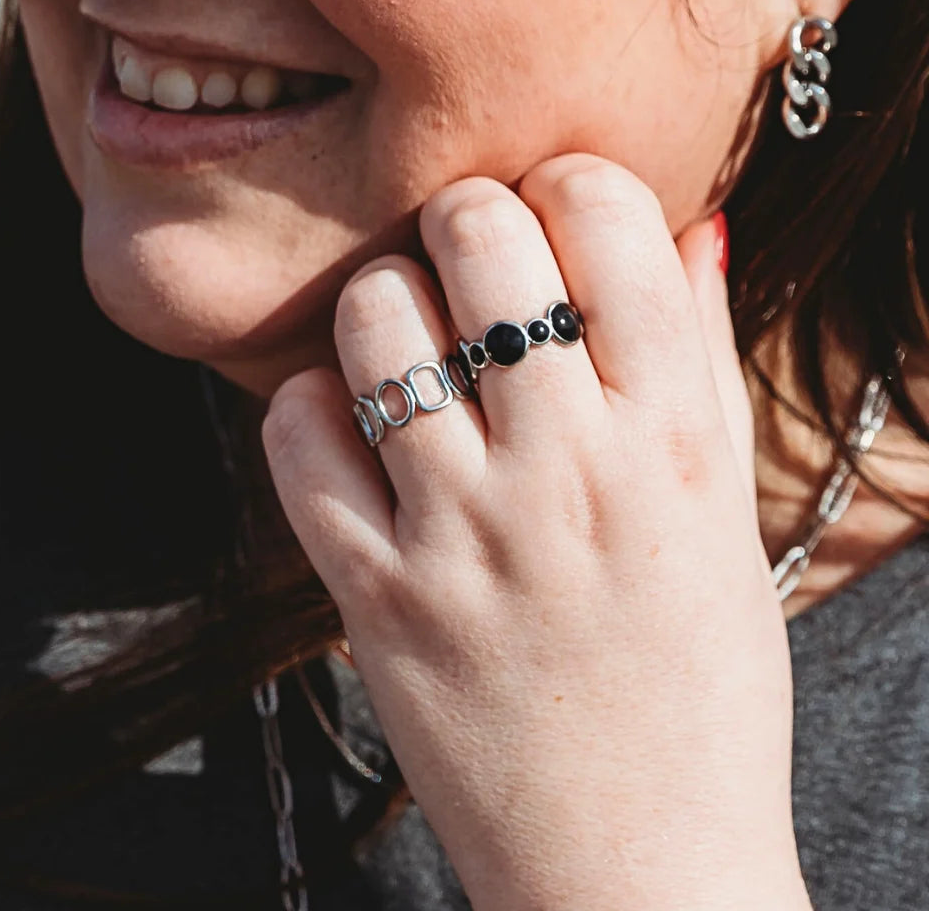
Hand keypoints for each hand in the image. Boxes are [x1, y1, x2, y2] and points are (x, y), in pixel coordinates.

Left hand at [263, 155, 809, 910]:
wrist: (636, 863)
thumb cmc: (698, 681)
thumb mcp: (725, 514)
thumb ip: (701, 359)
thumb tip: (686, 226)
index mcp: (669, 436)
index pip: (605, 215)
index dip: (568, 181)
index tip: (553, 212)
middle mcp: (564, 467)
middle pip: (473, 236)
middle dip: (465, 217)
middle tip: (470, 261)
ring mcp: (460, 531)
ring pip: (372, 318)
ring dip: (382, 304)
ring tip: (408, 346)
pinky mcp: (374, 596)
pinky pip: (299, 437)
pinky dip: (312, 409)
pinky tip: (354, 431)